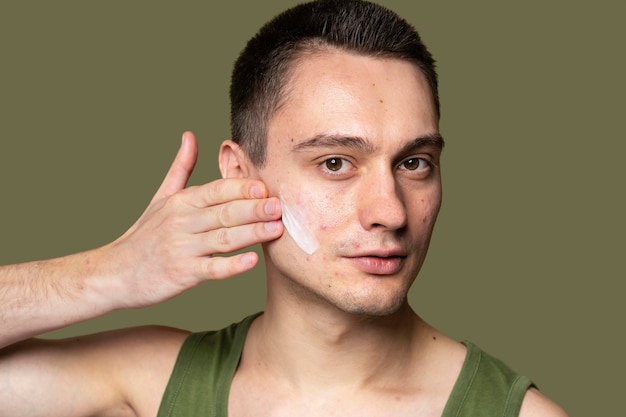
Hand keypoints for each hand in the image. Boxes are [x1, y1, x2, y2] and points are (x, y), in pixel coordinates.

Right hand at [102, 131, 282, 308]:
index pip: (215, 190)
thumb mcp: (160, 197)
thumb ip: (181, 167)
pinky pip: (211, 269)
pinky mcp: (182, 274)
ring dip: (251, 234)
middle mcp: (182, 222)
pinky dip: (231, 266)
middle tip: (279, 206)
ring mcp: (182, 249)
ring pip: (222, 239)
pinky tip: (251, 262)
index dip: (240, 188)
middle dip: (253, 208)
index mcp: (181, 202)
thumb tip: (190, 135)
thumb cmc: (144, 235)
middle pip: (223, 212)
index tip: (265, 186)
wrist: (114, 273)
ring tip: (276, 229)